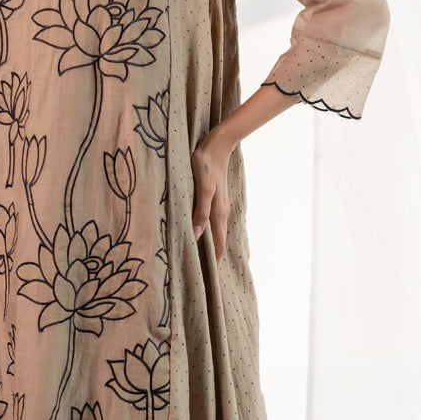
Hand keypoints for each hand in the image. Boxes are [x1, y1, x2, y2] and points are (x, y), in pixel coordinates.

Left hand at [190, 130, 232, 263]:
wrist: (218, 144)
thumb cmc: (206, 164)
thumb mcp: (202, 188)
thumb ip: (201, 211)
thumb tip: (198, 234)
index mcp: (218, 212)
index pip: (218, 241)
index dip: (214, 258)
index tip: (210, 274)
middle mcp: (222, 211)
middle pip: (219, 238)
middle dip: (213, 255)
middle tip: (206, 271)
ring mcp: (221, 203)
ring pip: (217, 229)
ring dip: (212, 243)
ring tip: (205, 256)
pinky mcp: (216, 197)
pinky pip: (214, 219)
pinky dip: (211, 230)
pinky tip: (205, 231)